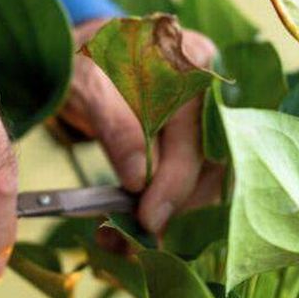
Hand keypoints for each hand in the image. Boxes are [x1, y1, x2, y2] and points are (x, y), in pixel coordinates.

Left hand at [60, 19, 223, 233]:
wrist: (87, 60)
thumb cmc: (87, 62)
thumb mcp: (91, 84)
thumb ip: (117, 126)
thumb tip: (139, 178)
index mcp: (192, 61)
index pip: (197, 132)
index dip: (175, 180)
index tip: (147, 217)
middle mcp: (211, 91)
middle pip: (210, 162)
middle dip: (170, 205)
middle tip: (132, 237)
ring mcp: (208, 117)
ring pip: (206, 178)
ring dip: (168, 213)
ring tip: (121, 237)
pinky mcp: (197, 141)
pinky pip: (194, 180)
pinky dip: (165, 206)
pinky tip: (133, 223)